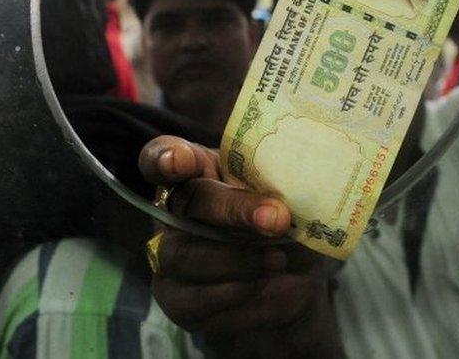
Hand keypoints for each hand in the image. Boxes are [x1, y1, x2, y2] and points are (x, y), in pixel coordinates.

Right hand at [138, 137, 341, 355]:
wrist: (289, 274)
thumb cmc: (281, 215)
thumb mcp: (285, 192)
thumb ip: (284, 186)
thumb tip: (299, 197)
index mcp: (197, 170)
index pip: (159, 156)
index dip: (164, 157)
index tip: (181, 161)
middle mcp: (173, 211)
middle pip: (189, 205)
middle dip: (235, 211)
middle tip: (278, 219)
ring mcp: (170, 257)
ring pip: (190, 258)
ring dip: (242, 261)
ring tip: (280, 260)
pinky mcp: (180, 301)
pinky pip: (204, 303)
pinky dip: (248, 297)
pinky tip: (277, 288)